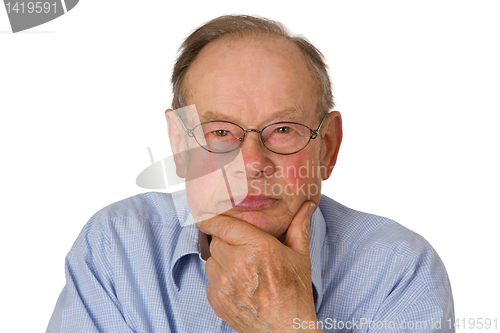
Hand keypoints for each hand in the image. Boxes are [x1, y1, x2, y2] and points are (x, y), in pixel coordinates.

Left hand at [196, 201, 321, 332]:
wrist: (287, 330)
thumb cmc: (295, 294)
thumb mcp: (300, 257)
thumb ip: (299, 228)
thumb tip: (306, 207)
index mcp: (258, 248)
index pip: (225, 225)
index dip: (213, 219)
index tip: (207, 215)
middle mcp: (238, 263)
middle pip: (216, 242)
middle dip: (225, 243)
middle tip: (240, 249)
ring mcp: (226, 284)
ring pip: (211, 262)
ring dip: (221, 262)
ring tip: (239, 268)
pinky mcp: (218, 301)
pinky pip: (209, 282)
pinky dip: (219, 281)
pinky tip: (237, 285)